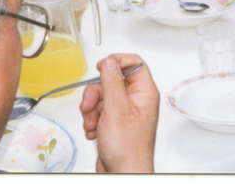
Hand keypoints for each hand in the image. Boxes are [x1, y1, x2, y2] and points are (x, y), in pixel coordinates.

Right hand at [79, 53, 158, 172]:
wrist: (122, 173)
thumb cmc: (127, 149)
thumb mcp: (116, 109)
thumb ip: (112, 82)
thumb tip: (109, 62)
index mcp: (144, 93)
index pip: (134, 63)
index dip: (116, 61)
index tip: (102, 67)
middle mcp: (135, 100)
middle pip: (112, 80)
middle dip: (96, 93)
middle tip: (91, 105)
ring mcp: (124, 112)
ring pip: (102, 96)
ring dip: (92, 109)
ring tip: (93, 124)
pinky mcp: (114, 122)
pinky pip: (98, 111)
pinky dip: (92, 120)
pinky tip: (94, 131)